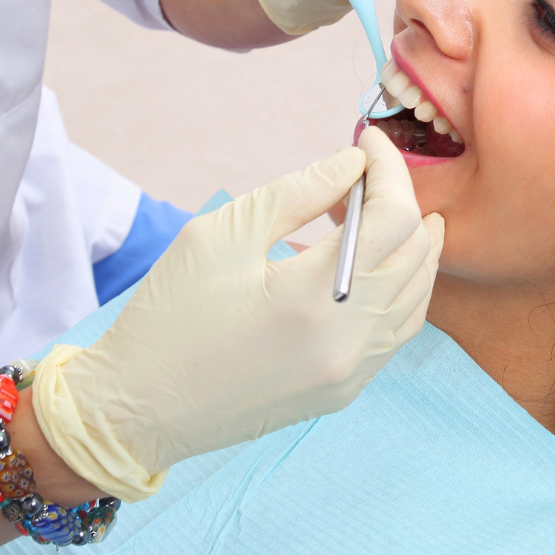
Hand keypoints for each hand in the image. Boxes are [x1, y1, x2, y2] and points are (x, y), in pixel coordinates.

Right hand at [30, 128, 441, 499]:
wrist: (137, 411)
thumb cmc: (169, 317)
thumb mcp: (222, 235)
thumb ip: (298, 192)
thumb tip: (352, 164)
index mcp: (316, 298)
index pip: (394, 218)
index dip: (391, 170)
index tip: (369, 143)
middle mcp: (349, 341)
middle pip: (415, 254)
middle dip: (402, 201)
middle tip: (364, 175)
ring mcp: (352, 373)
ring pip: (417, 295)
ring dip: (410, 246)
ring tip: (382, 211)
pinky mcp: (345, 391)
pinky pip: (398, 331)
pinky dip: (400, 289)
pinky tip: (376, 265)